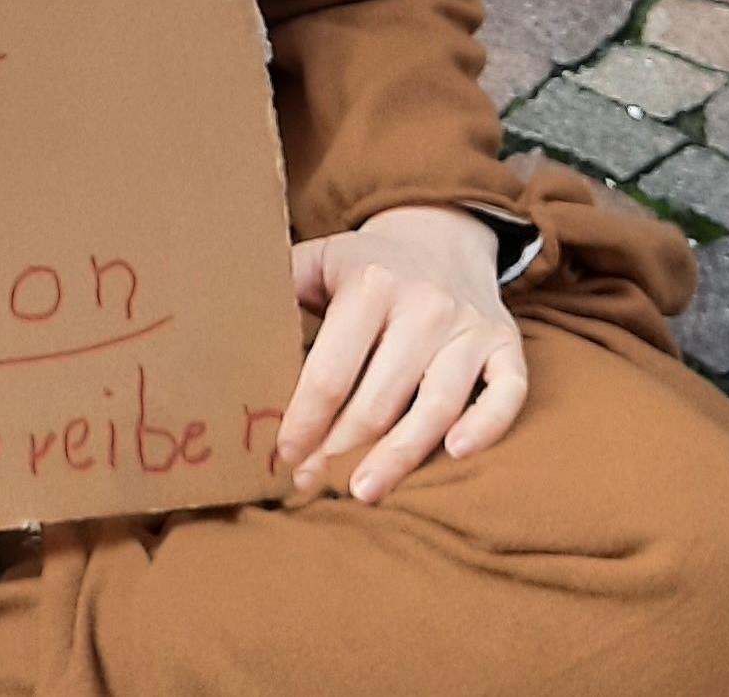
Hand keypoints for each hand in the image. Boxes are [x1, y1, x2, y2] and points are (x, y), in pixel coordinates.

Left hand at [274, 204, 527, 504]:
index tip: (284, 454)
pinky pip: (506, 393)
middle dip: (338, 449)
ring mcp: (470, 327)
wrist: (442, 236)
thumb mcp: (319, 260)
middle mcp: (425, 305)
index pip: (330, 371)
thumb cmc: (367, 265)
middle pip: (379, 399)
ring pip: (436, 406)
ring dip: (399, 457)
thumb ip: (279, 288)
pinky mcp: (506, 346)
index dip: (304, 420)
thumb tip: (222, 329)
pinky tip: (455, 454)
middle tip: (310, 483)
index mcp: (370, 284)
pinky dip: (486, 426)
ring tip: (363, 492)